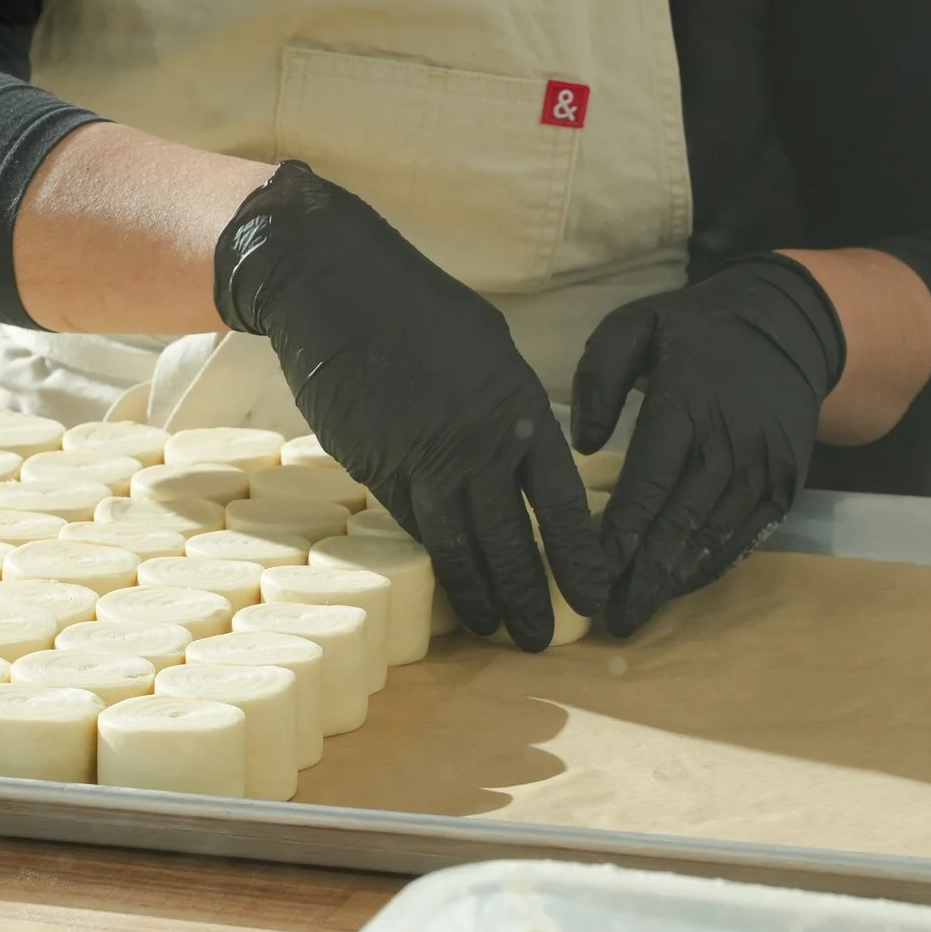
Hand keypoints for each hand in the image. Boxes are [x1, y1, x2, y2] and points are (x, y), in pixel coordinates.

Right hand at [216, 162, 606, 649]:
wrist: (337, 290)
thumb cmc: (416, 307)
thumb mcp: (489, 349)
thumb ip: (509, 408)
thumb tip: (521, 452)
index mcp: (515, 410)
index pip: (559, 501)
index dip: (577, 554)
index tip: (593, 595)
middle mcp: (473, 443)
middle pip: (509, 538)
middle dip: (528, 594)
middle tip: (540, 641)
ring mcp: (419, 459)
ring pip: (455, 545)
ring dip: (476, 593)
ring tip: (491, 629)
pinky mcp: (373, 467)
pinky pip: (410, 522)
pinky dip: (431, 555)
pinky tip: (444, 581)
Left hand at [568, 257, 846, 637]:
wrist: (792, 326)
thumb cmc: (698, 329)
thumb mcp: (637, 324)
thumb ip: (599, 375)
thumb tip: (585, 446)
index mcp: (687, 402)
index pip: (650, 479)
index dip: (622, 532)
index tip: (592, 571)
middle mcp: (730, 442)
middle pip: (681, 520)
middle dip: (645, 575)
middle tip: (612, 619)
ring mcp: (763, 466)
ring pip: (714, 536)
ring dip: (676, 580)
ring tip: (637, 613)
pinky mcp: (785, 483)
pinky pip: (747, 535)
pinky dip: (712, 564)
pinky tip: (679, 587)